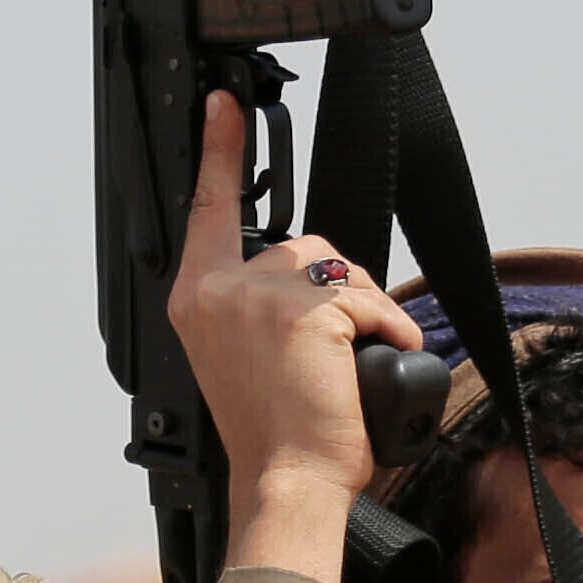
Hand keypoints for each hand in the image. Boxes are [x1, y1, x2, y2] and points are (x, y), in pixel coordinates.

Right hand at [161, 91, 424, 582]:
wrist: (287, 480)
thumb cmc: (275, 433)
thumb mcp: (246, 358)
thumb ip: (257, 307)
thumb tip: (312, 278)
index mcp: (195, 299)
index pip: (209, 208)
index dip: (219, 150)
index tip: (221, 102)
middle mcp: (216, 288)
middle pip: (300, 244)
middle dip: (335, 289)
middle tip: (333, 354)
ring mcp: (257, 294)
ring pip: (337, 268)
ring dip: (365, 309)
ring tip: (349, 367)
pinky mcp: (302, 308)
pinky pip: (367, 297)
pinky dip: (386, 329)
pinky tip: (373, 366)